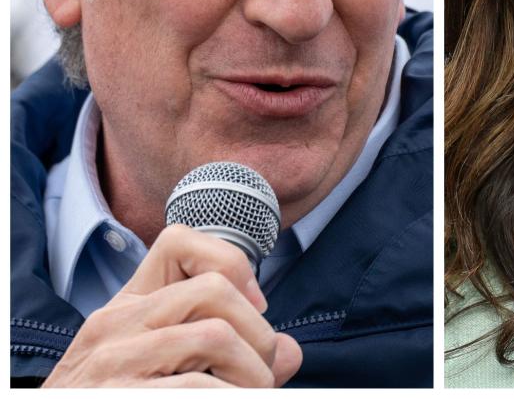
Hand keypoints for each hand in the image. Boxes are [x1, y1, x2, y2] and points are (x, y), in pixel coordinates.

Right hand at [43, 224, 301, 386]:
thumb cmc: (123, 398)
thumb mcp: (163, 369)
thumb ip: (226, 352)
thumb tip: (290, 351)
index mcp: (125, 308)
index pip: (177, 240)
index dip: (233, 264)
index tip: (254, 308)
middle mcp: (113, 326)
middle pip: (215, 290)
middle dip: (258, 335)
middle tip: (261, 374)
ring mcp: (112, 363)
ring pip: (216, 337)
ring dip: (252, 376)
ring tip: (249, 395)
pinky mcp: (120, 397)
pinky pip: (196, 388)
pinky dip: (229, 398)